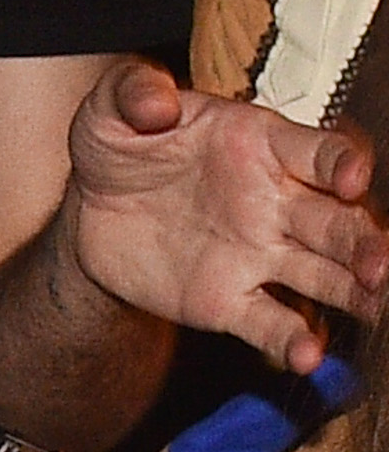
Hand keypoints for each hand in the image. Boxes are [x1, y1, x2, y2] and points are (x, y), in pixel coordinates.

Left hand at [59, 62, 388, 373]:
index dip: (340, 161)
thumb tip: (156, 105)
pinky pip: (268, 322)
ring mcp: (256, 254)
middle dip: (363, 239)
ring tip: (375, 308)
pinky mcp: (227, 300)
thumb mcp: (111, 106)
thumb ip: (133, 92)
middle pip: (335, 220)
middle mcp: (273, 200)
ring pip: (320, 272)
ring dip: (350, 290)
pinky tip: (308, 359)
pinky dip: (290, 340)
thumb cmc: (117, 145)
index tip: (352, 178)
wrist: (91, 212)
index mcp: (259, 143)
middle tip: (380, 264)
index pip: (316, 150)